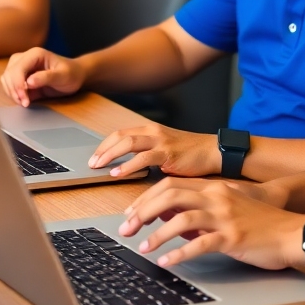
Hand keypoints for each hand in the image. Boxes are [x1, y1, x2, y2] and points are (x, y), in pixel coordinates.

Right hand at [0, 48, 84, 105]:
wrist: (75, 76)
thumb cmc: (71, 73)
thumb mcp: (63, 76)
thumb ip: (47, 77)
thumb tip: (29, 82)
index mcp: (35, 54)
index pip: (18, 68)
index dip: (18, 84)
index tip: (25, 99)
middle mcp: (25, 58)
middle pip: (9, 73)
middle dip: (14, 90)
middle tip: (25, 103)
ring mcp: (21, 67)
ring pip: (6, 79)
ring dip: (11, 92)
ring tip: (24, 103)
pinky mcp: (21, 77)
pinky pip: (9, 84)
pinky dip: (12, 93)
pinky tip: (23, 100)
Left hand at [88, 123, 219, 177]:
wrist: (213, 152)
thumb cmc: (191, 154)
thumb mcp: (165, 150)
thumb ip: (147, 155)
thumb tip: (128, 167)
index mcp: (151, 130)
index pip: (121, 134)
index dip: (105, 145)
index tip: (94, 157)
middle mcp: (153, 132)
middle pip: (120, 136)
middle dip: (103, 149)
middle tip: (91, 163)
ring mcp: (161, 141)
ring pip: (128, 143)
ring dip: (110, 155)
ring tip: (99, 167)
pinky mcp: (168, 153)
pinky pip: (143, 157)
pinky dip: (127, 165)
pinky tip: (118, 174)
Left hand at [118, 177, 304, 270]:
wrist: (293, 232)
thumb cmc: (262, 223)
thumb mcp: (228, 209)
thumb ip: (201, 210)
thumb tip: (170, 219)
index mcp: (215, 188)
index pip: (171, 185)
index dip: (146, 198)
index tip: (130, 213)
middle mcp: (217, 197)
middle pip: (170, 196)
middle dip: (143, 212)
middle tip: (126, 228)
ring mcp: (225, 217)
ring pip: (181, 218)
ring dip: (157, 233)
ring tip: (142, 247)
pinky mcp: (233, 237)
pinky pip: (200, 244)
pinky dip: (180, 253)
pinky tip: (167, 262)